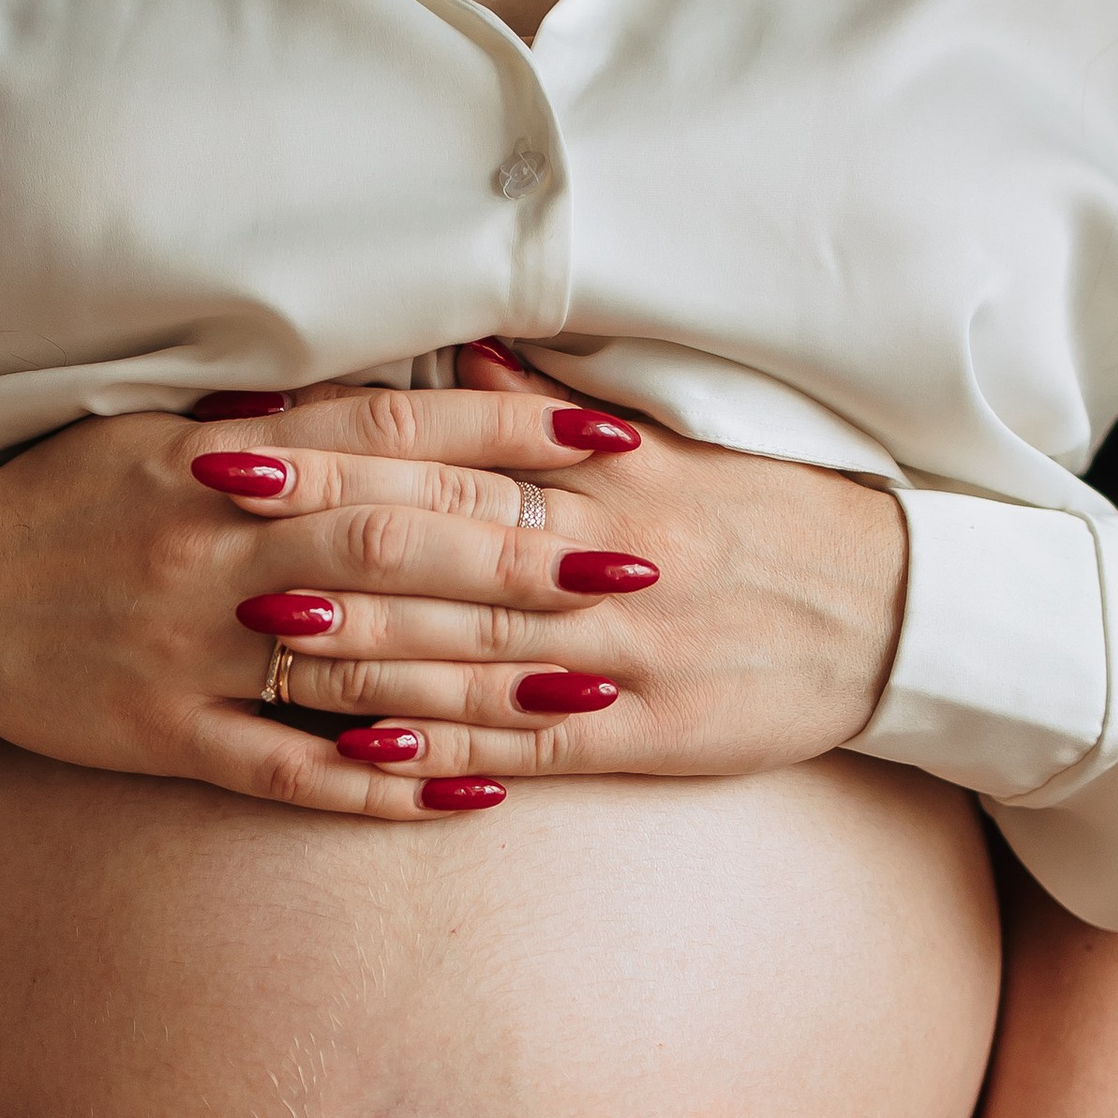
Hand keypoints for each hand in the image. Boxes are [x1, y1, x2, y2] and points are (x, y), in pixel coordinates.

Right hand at [0, 376, 654, 816]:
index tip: (606, 440)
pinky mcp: (163, 736)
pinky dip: (379, 788)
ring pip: (361, 664)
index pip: (387, 432)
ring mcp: (190, 648)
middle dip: (523, 558)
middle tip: (636, 568)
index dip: (501, 433)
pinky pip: (286, 769)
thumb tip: (425, 386)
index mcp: (220, 460)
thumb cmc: (69, 502)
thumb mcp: (163, 429)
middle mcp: (215, 547)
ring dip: (482, 679)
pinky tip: (472, 797)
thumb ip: (291, 419)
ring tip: (594, 688)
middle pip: (395, 546)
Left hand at [195, 338, 907, 783]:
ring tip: (259, 638)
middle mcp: (609, 561)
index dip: (341, 453)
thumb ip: (559, 415)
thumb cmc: (776, 518)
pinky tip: (363, 755)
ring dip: (359, 647)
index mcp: (611, 475)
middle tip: (216, 529)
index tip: (248, 442)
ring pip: (470, 652)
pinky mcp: (647, 737)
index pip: (452, 458)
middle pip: (444, 548)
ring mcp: (625, 656)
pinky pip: (526, 748)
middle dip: (323, 538)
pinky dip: (442, 751)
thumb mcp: (678, 445)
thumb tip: (461, 361)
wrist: (901, 614)